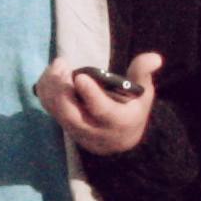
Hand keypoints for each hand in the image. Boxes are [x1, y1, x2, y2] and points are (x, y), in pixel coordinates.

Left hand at [37, 52, 159, 158]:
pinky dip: (45, 89)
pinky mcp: (63, 124)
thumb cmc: (132, 112)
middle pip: (70, 113)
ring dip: (51, 86)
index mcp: (117, 121)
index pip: (102, 110)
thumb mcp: (143, 96)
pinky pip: (49, 108)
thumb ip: (143, 75)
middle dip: (61, 88)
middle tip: (63, 65)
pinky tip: (51, 73)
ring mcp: (75, 128)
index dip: (90, 94)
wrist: (118, 142)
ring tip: (58, 66)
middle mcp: (93, 128)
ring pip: (56, 110)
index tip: (80, 77)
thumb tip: (155, 58)